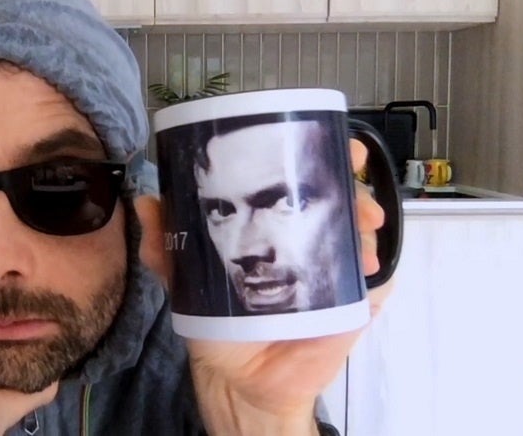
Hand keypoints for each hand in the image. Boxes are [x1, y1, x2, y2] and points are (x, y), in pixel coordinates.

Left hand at [136, 139, 394, 434]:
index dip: (321, 154)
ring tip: (363, 222)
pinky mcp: (351, 304)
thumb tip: (147, 203)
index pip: (302, 180)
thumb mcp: (186, 281)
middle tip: (353, 178)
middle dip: (353, 182)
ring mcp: (334, 269)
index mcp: (275, 227)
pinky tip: (367, 262)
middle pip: (341, 197)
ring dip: (367, 217)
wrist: (241, 380)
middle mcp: (308, 239)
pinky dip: (376, 267)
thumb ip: (167, 247)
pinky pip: (375, 281)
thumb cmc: (217, 324)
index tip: (335, 141)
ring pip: (362, 231)